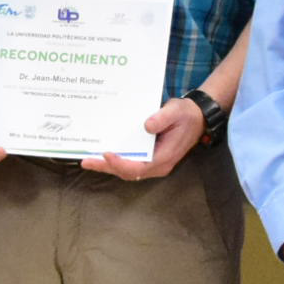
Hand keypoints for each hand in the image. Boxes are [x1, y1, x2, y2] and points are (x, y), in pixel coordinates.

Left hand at [82, 95, 205, 181]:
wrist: (197, 117)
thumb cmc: (186, 114)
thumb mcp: (176, 111)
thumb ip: (162, 118)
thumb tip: (146, 126)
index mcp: (164, 157)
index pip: (139, 167)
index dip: (120, 163)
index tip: (106, 154)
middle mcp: (157, 165)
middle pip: (128, 172)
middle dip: (106, 167)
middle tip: (86, 162)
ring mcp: (152, 162)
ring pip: (127, 169)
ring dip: (107, 166)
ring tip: (88, 160)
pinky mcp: (149, 157)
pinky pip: (129, 162)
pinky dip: (114, 160)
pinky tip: (101, 154)